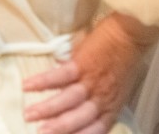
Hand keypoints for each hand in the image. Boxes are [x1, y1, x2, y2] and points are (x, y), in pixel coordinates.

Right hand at [22, 12, 157, 133]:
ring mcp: (90, 81)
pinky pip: (59, 76)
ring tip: (29, 114)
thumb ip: (99, 97)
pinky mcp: (81, 64)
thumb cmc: (125, 60)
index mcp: (111, 106)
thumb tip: (78, 100)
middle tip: (39, 132)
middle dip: (57, 128)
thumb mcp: (117, 87)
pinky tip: (28, 85)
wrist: (131, 35)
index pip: (96, 129)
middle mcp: (101, 98)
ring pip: (67, 100)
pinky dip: (43, 82)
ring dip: (47, 109)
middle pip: (78, 119)